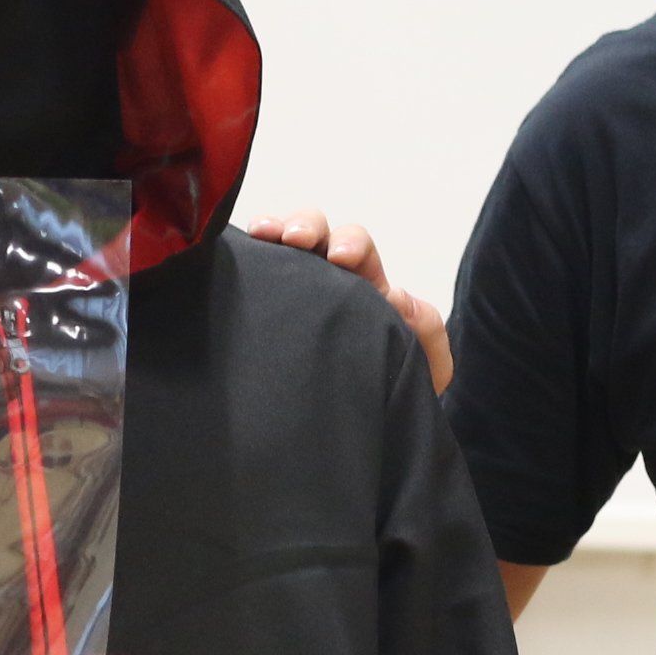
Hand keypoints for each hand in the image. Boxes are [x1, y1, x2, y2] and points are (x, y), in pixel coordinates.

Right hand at [244, 207, 451, 394]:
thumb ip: (425, 329)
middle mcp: (325, 281)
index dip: (350, 243)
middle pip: (313, 232)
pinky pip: (247, 273)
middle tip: (296, 238)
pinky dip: (239, 256)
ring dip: (270, 229)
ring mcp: (289, 294)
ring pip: (276, 245)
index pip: (356, 247)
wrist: (359, 429)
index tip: (343, 258)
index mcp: (364, 285)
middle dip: (306, 225)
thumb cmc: (391, 389)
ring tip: (261, 233)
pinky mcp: (261, 314)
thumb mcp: (425, 365)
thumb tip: (397, 297)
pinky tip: (229, 256)